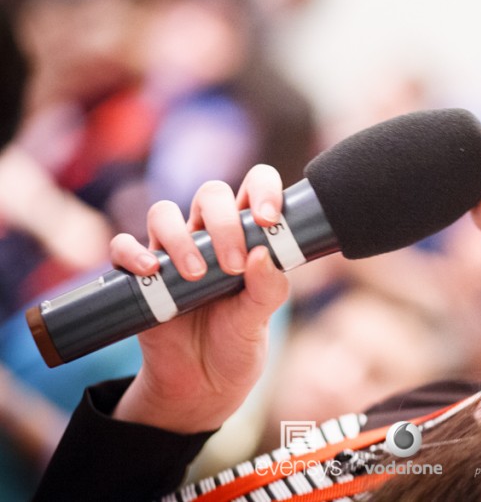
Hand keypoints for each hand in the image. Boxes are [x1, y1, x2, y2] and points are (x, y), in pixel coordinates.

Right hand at [110, 165, 289, 433]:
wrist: (201, 385)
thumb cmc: (237, 342)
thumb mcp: (260, 320)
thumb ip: (268, 289)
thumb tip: (263, 255)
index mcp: (248, 234)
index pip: (255, 185)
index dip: (263, 188)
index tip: (267, 219)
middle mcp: (210, 235)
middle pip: (210, 194)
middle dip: (222, 221)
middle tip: (232, 264)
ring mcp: (172, 251)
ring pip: (165, 213)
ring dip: (179, 237)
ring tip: (195, 276)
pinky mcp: (140, 275)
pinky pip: (123, 246)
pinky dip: (132, 253)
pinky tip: (150, 272)